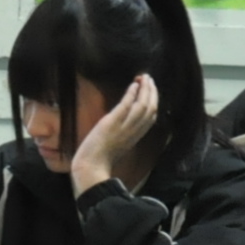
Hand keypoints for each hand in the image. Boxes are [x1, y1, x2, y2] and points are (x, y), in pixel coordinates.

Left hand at [70, 73, 158, 193]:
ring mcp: (125, 126)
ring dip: (145, 89)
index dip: (153, 102)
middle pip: (151, 108)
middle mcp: (135, 130)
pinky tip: (133, 85)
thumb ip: (124, 133)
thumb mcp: (118, 145)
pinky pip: (127, 105)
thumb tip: (123, 122)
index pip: (152, 116)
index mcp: (136, 136)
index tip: (151, 91)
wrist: (91, 167)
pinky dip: (132, 94)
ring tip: (144, 78)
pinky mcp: (113, 122)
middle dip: (152, 92)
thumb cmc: (100, 159)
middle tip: (149, 79)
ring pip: (143, 104)